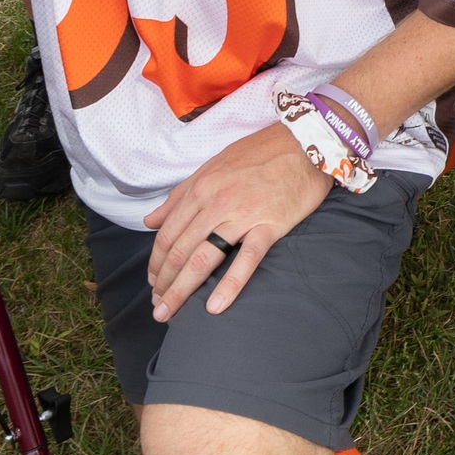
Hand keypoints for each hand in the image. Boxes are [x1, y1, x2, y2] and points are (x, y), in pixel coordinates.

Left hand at [140, 119, 333, 319]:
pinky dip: (229, 286)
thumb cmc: (258, 153)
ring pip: (203, 259)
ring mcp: (242, 215)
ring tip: (170, 312)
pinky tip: (214, 308)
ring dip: (181, 290)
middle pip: (180, 251)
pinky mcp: (269, 226)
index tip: (153, 282)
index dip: (156, 263)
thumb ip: (180, 196)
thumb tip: (150, 220)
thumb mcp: (211, 167)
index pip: (168, 234)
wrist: (304, 142)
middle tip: (157, 308)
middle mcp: (215, 203)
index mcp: (199, 189)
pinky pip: (246, 260)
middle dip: (164, 283)